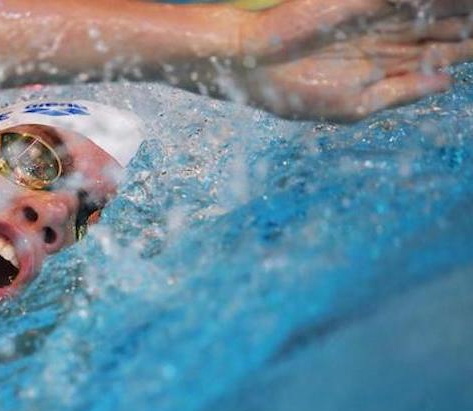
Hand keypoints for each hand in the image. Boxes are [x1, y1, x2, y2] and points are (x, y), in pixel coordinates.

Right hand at [225, 0, 472, 119]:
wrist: (255, 65)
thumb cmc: (294, 92)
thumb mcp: (354, 105)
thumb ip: (400, 92)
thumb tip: (446, 82)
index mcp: (387, 66)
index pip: (440, 54)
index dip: (466, 48)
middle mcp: (388, 36)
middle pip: (444, 25)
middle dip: (467, 23)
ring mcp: (379, 14)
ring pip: (432, 7)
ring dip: (456, 8)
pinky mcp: (365, 0)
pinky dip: (425, 2)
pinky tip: (442, 3)